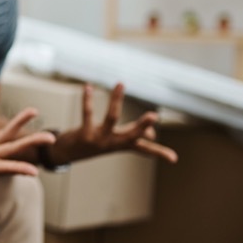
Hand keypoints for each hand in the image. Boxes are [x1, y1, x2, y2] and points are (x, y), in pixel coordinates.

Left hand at [51, 83, 177, 164]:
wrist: (67, 153)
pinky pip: (88, 113)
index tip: (174, 159)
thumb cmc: (96, 144)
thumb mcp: (116, 142)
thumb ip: (134, 136)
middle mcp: (113, 143)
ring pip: (111, 117)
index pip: (145, 150)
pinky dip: (87, 99)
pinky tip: (88, 87)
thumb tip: (151, 134)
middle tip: (153, 116)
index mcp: (123, 145)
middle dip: (142, 126)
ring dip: (116, 100)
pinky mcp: (84, 133)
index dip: (160, 153)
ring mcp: (98, 139)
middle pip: (132, 135)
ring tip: (121, 83)